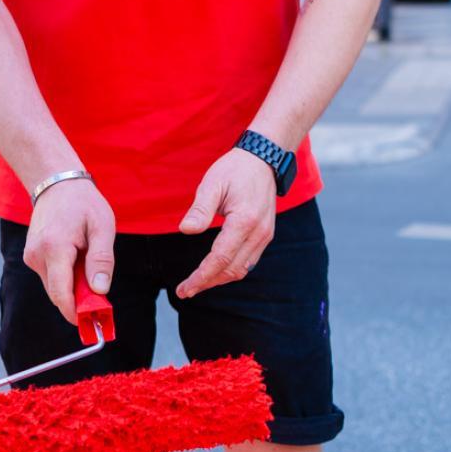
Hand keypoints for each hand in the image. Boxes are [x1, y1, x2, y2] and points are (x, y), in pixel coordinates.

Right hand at [24, 178, 116, 325]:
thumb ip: (101, 260)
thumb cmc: (83, 203)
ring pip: (54, 287)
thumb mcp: (102, 227)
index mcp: (55, 249)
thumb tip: (100, 290)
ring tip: (89, 266)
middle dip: (78, 302)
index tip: (93, 322)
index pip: (61, 294)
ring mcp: (31, 256)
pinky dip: (66, 278)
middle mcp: (37, 256)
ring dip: (73, 287)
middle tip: (101, 299)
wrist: (56, 183)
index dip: (76, 312)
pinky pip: (51, 277)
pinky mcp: (31, 256)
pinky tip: (78, 261)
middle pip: (58, 294)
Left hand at [174, 147, 276, 296]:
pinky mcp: (265, 236)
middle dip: (207, 283)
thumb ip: (200, 209)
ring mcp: (265, 236)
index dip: (201, 277)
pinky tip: (214, 271)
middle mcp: (259, 233)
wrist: (263, 160)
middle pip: (231, 269)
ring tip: (197, 284)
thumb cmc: (235, 169)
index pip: (220, 258)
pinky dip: (230, 270)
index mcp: (244, 220)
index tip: (185, 288)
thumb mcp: (212, 184)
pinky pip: (248, 261)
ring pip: (242, 269)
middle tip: (186, 291)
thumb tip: (186, 230)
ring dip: (219, 279)